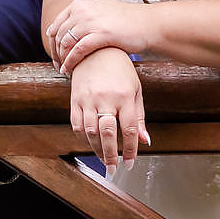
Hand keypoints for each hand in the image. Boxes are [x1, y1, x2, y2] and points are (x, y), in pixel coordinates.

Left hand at [46, 0, 159, 74]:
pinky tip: (69, 70)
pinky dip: (70, 61)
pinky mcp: (101, 34)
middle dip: (56, 52)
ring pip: (66, 43)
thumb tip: (69, 28)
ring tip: (63, 69)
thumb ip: (84, 16)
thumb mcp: (100, 11)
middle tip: (58, 65)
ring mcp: (91, 21)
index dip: (52, 42)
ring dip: (62, 58)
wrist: (148, 23)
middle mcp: (83, 10)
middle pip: (59, 35)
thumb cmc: (126, 21)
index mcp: (80, 4)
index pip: (56, 24)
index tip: (55, 54)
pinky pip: (77, 50)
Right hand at [70, 46, 149, 167]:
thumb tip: (144, 141)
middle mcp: (105, 98)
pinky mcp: (75, 99)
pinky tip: (91, 144)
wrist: (97, 50)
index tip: (130, 163)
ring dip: (96, 150)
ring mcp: (88, 99)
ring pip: (90, 131)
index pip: (128, 129)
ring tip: (103, 160)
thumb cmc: (120, 71)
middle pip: (107, 133)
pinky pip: (76, 124)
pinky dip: (83, 138)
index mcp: (124, 96)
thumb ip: (139, 117)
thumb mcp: (135, 90)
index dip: (130, 149)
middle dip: (110, 155)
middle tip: (114, 168)